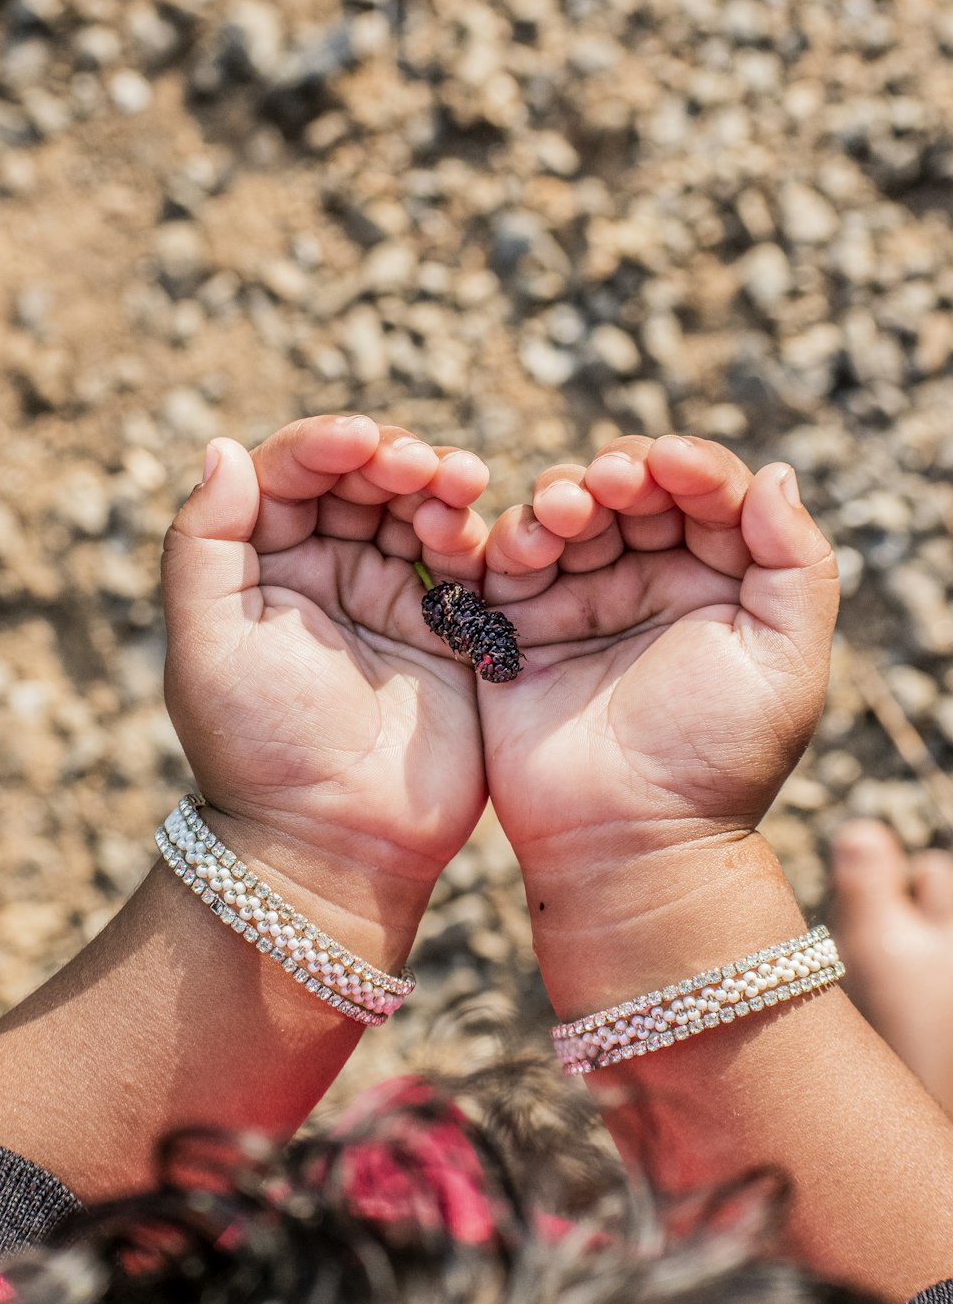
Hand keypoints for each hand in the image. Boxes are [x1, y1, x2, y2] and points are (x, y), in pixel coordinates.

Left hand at [162, 415, 489, 957]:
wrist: (334, 841)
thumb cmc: (259, 748)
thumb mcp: (209, 642)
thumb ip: (204, 542)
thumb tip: (223, 448)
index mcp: (263, 564)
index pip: (291, 475)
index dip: (324, 445)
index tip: (359, 441)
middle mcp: (328, 570)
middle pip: (363, 480)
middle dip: (392, 457)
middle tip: (419, 464)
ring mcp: (391, 599)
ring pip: (419, 510)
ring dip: (439, 486)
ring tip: (457, 485)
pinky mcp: (449, 633)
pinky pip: (467, 564)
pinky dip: (474, 537)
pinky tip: (474, 536)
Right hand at [478, 434, 838, 886]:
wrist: (627, 839)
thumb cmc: (716, 760)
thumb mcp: (786, 663)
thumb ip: (795, 563)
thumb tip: (774, 475)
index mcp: (720, 581)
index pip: (708, 495)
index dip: (691, 467)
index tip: (670, 464)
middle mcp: (650, 580)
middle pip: (631, 489)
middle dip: (620, 472)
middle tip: (610, 485)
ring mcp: (581, 599)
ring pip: (566, 512)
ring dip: (562, 495)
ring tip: (566, 514)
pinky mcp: (518, 625)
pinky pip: (507, 561)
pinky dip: (510, 539)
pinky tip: (523, 549)